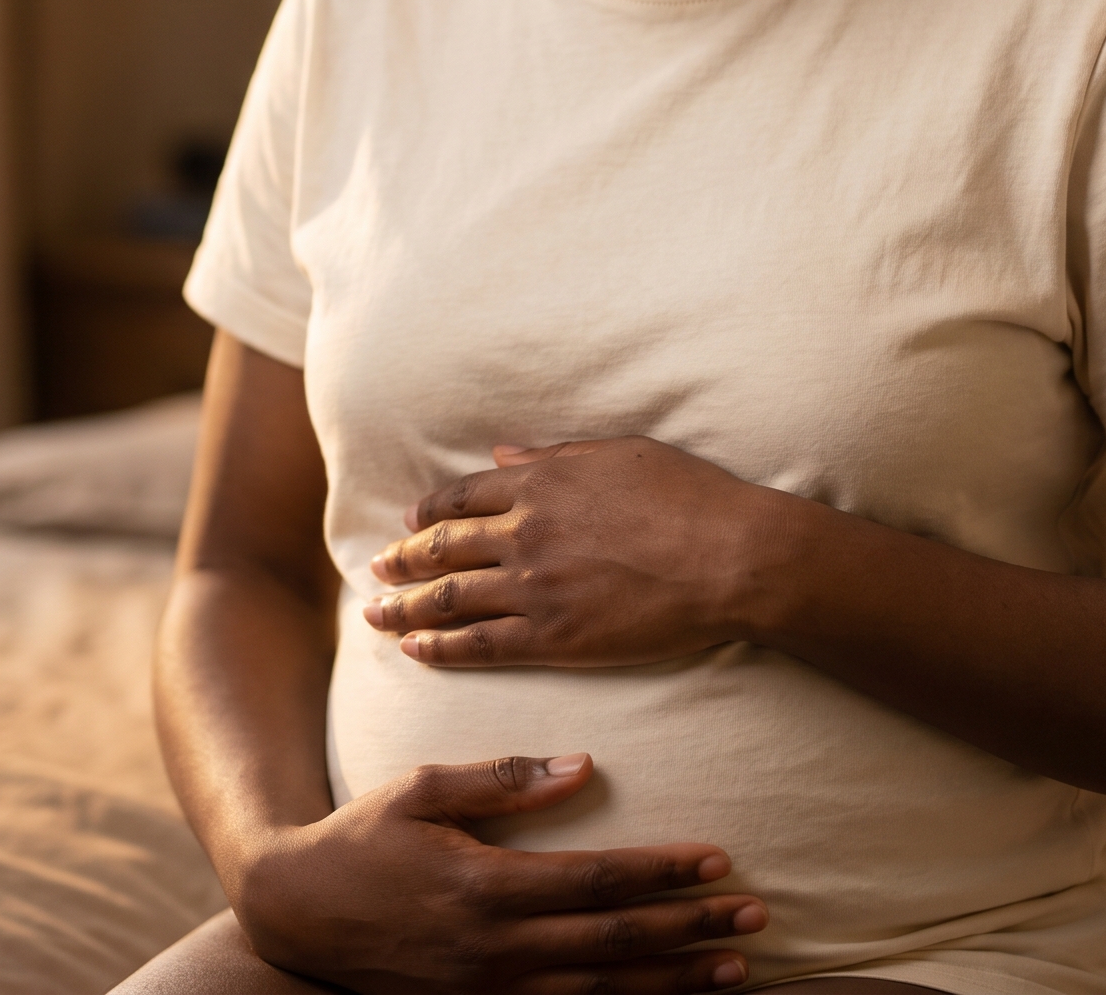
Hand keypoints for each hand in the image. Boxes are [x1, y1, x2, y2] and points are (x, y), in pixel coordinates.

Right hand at [235, 751, 764, 993]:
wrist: (294, 914)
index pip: (595, 879)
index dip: (661, 870)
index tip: (718, 859)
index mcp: (484, 885)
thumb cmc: (362, 838)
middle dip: (690, 929)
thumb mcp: (420, 788)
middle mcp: (495, 948)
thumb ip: (502, 780)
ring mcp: (488, 990)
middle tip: (755, 918)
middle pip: (613, 941)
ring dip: (673, 982)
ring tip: (735, 971)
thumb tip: (583, 766)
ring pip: (601, 992)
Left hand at [363, 437, 781, 668]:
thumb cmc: (691, 497)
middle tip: (375, 571)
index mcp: (542, 482)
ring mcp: (535, 586)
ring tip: (374, 614)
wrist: (731, 557)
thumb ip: (554, 454)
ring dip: (403, 607)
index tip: (410, 522)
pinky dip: (439, 648)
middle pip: (442, 546)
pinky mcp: (553, 636)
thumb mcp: (620, 453)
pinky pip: (479, 644)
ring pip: (447, 598)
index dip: (429, 511)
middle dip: (401, 561)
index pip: (463, 496)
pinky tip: (415, 651)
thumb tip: (501, 455)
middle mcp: (525, 531)